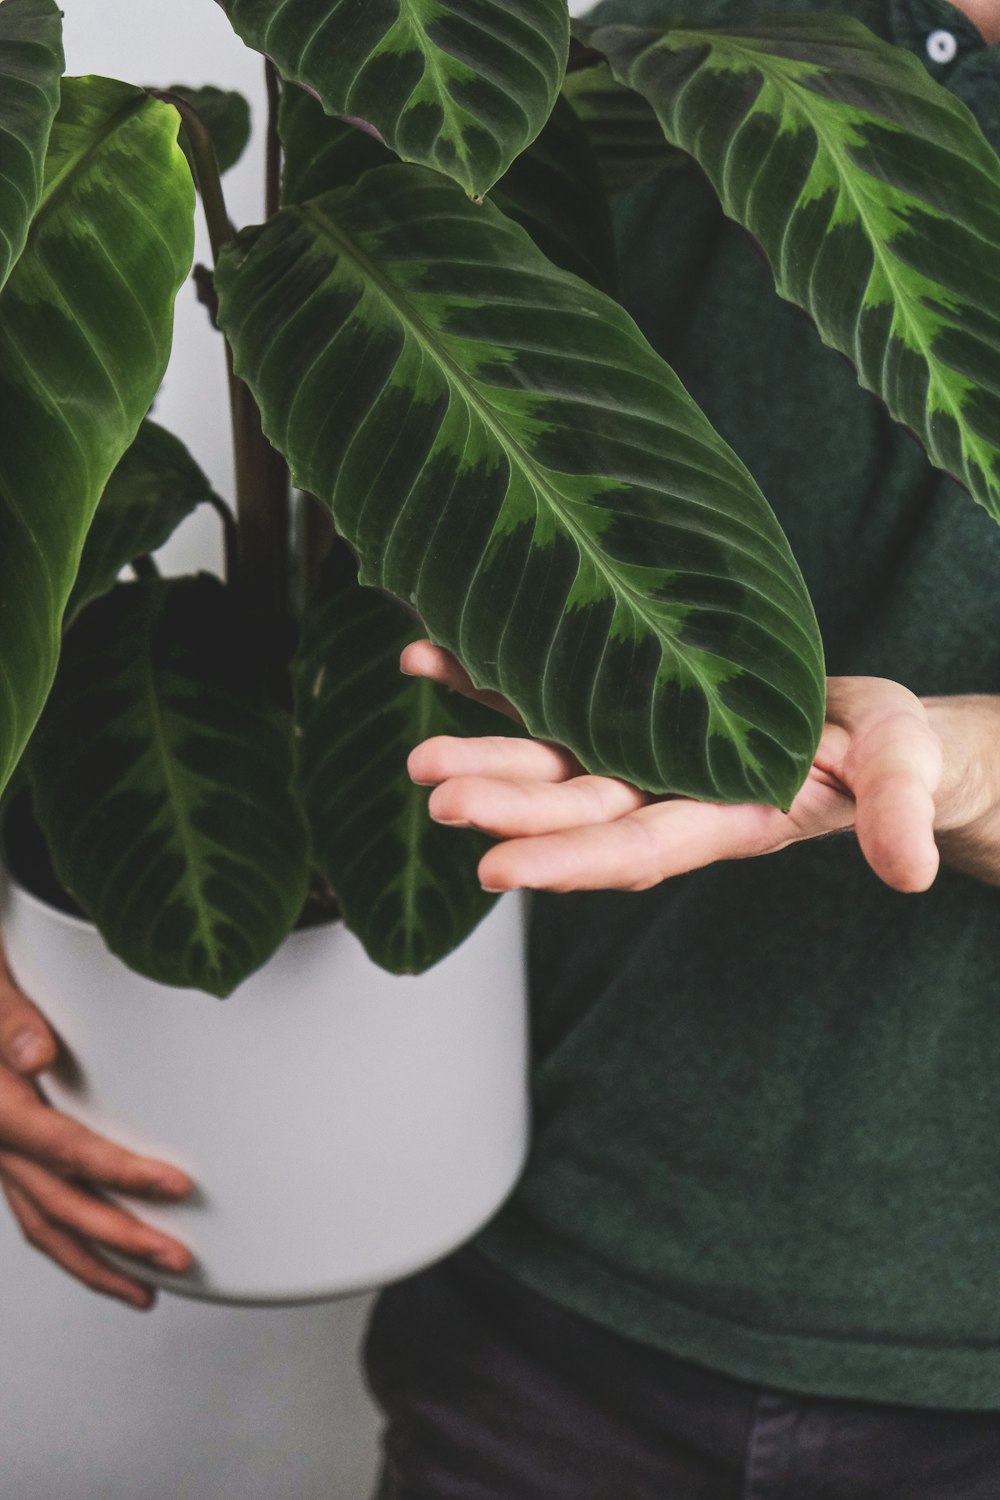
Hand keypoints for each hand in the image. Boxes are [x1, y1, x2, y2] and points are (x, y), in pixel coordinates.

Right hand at [0, 944, 193, 1308]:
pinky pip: (39, 1210)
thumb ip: (11, 1021)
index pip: (66, 1149)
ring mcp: (0, 1155)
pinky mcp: (9, 1156)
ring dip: (95, 1263)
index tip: (176, 1187)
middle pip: (59, 1206)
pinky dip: (73, 1241)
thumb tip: (38, 1053)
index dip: (121, 1172)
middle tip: (178, 1259)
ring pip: (43, 1223)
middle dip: (120, 1240)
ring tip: (144, 1292)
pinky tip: (108, 1255)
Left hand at [402, 642, 999, 892]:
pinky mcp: (620, 707)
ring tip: (419, 756)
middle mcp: (665, 792)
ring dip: (483, 756)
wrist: (865, 733)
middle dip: (506, 808)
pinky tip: (426, 657)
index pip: (639, 847)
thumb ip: (898, 809)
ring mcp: (636, 751)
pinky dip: (483, 680)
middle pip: (575, 808)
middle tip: (438, 797)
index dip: (571, 861)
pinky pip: (542, 694)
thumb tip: (906, 870)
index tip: (501, 871)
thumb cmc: (892, 752)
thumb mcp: (905, 769)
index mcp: (725, 815)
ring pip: (548, 761)